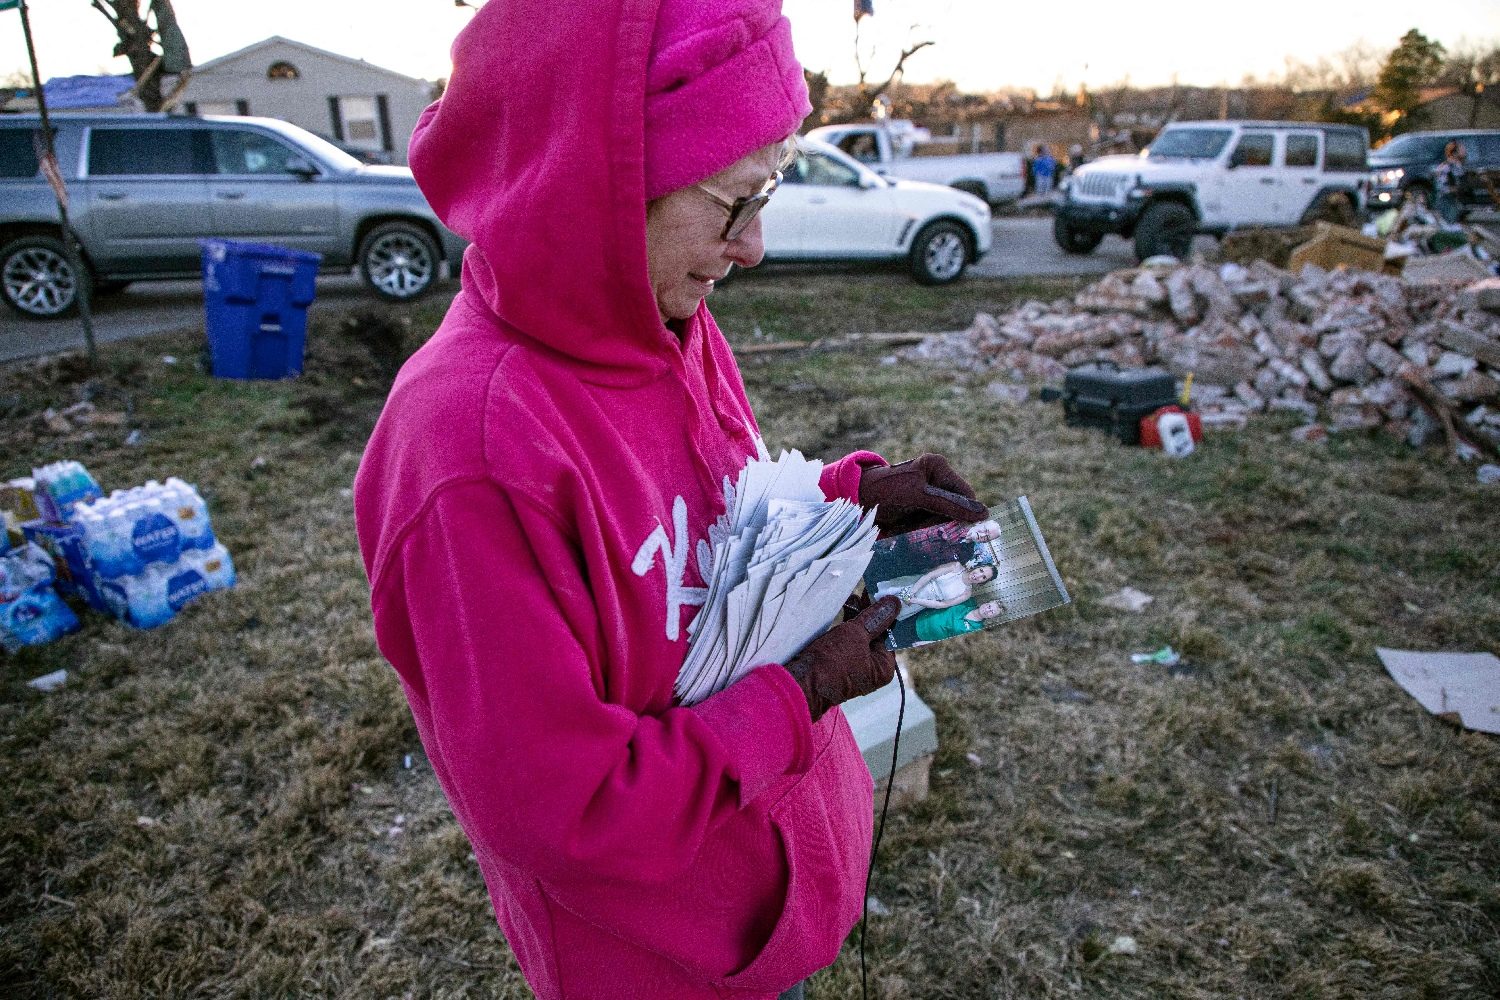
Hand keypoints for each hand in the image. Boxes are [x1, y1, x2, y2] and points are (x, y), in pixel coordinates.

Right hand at [785, 597, 900, 721]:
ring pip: (861, 634)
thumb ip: (876, 617)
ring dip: (858, 615)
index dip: (889, 613)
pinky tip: (845, 607)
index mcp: (883, 668)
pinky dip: (847, 624)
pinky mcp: (837, 660)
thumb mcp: (857, 635)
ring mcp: (853, 665)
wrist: (799, 682)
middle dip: (872, 612)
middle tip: (869, 589)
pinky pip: (847, 638)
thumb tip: (894, 603)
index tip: (886, 593)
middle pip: (876, 634)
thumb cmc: (832, 662)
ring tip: (854, 596)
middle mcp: (870, 669)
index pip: (891, 635)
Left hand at [859, 454, 984, 533]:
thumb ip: (948, 504)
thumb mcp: (918, 495)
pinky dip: (924, 533)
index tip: (961, 530)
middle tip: (927, 529)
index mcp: (938, 467)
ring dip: (932, 530)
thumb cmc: (885, 490)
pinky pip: (931, 527)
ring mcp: (928, 498)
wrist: (856, 501)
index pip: (965, 493)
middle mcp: (936, 481)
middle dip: (944, 523)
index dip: (966, 513)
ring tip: (912, 528)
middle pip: (956, 509)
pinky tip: (912, 533)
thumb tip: (983, 514)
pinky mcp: (919, 513)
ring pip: (944, 521)